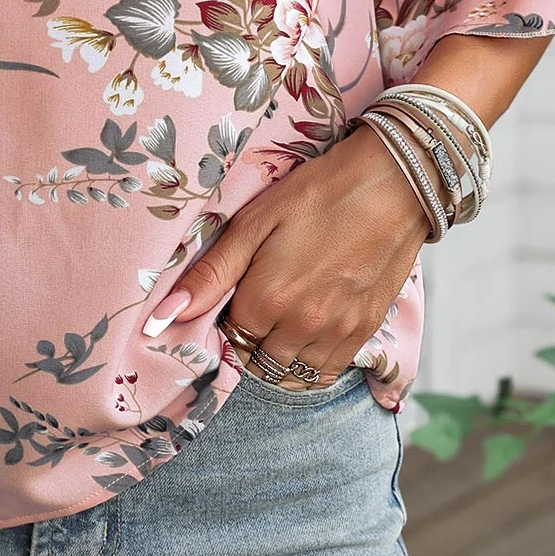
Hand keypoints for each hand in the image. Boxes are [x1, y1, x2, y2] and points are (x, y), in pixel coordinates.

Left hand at [154, 120, 431, 385]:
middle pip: (257, 360)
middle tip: (259, 301)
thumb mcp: (255, 222)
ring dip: (279, 353)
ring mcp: (337, 333)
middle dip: (251, 338)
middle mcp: (301, 326)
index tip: (235, 293)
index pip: (227, 336)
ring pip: (292, 372)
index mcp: (266, 299)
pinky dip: (312, 361)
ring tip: (282, 315)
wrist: (393, 183)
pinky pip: (328, 372)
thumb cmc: (318, 192)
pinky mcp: (366, 331)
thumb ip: (211, 275)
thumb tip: (162, 317)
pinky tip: (309, 329)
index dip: (226, 315)